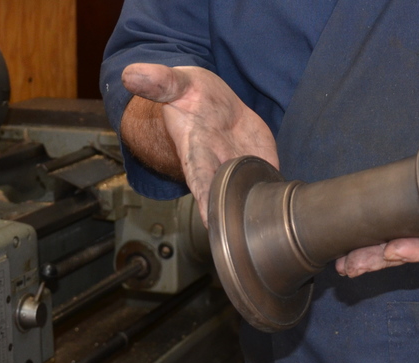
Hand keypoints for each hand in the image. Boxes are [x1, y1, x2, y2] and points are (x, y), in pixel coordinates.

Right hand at [121, 63, 277, 223]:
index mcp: (195, 148)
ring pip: (251, 190)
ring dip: (259, 204)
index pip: (198, 178)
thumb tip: (130, 73)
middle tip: (245, 232)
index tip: (210, 221)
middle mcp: (217, 163)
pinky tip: (288, 204)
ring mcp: (241, 164)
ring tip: (271, 222)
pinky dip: (278, 189)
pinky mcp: (260, 159)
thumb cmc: (188, 94)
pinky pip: (270, 177)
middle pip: (225, 193)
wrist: (210, 99)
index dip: (204, 198)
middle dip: (232, 212)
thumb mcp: (177, 83)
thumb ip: (160, 81)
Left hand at [334, 97, 418, 277]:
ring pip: (400, 243)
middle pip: (416, 247)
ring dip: (372, 257)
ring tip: (346, 266)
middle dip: (385, 257)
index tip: (395, 250)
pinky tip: (348, 253)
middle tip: (354, 266)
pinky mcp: (410, 207)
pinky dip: (371, 242)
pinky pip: (391, 229)